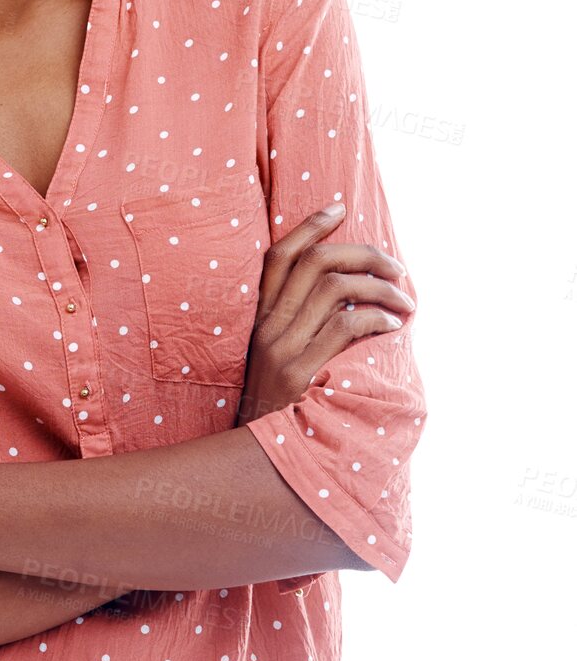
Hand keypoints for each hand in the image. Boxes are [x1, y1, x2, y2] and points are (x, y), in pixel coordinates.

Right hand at [237, 205, 413, 424]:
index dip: (309, 225)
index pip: (280, 255)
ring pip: (336, 288)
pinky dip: (375, 317)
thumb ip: (297, 323)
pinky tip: (393, 324)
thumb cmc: (277, 403)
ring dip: (381, 287)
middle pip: (316, 263)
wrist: (254, 454)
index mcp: (259, 317)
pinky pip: (344, 327)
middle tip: (397, 266)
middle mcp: (267, 326)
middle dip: (364, 254)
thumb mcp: (274, 356)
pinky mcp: (299, 373)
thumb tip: (349, 292)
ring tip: (406, 299)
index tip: (340, 207)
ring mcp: (281, 348)